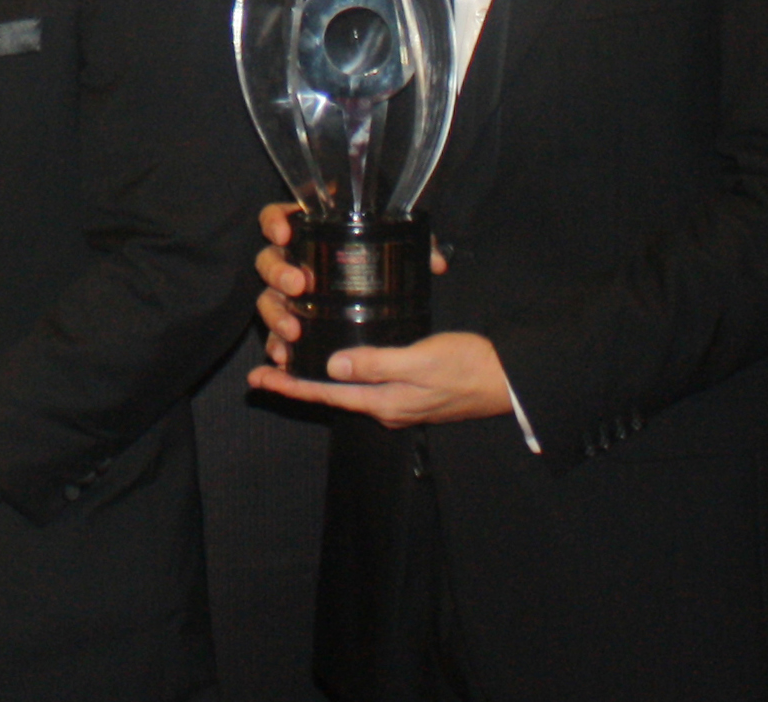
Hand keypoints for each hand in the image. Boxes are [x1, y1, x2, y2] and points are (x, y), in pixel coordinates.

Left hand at [248, 329, 512, 428]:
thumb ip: (376, 363)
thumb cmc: (467, 367)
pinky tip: (340, 364)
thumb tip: (332, 368)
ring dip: (318, 381)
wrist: (508, 381)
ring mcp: (399, 403)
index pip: (326, 395)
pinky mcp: (411, 393)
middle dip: (297, 384)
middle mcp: (386, 408)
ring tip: (292, 365)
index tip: (259, 380)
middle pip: (331, 396)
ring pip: (347, 392)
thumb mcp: (420, 360)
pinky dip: (344, 377)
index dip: (290, 386)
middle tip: (264, 370)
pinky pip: (366, 387)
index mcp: (384, 402)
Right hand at [252, 203, 450, 372]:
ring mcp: (287, 295)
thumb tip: (436, 262)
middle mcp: (292, 262)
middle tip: (299, 285)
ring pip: (267, 299)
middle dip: (278, 273)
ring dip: (276, 314)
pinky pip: (274, 335)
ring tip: (294, 330)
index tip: (285, 234)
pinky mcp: (291, 324)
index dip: (274, 222)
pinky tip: (285, 357)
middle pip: (267, 260)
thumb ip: (419, 248)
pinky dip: (276, 345)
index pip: (277, 217)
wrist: (385, 306)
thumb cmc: (384, 266)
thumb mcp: (401, 250)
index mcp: (310, 234)